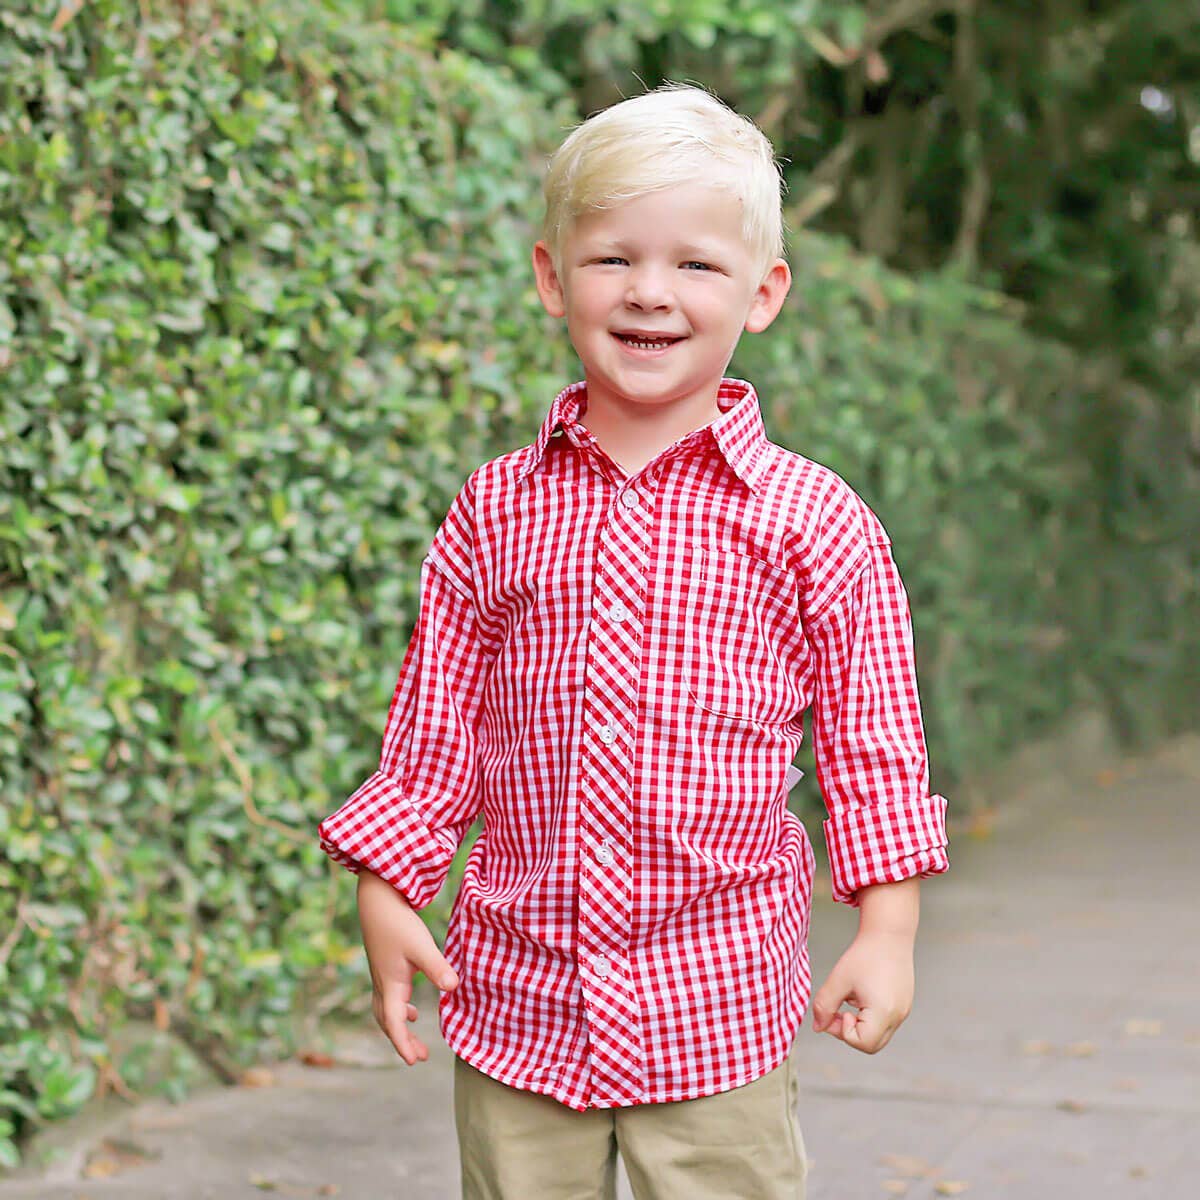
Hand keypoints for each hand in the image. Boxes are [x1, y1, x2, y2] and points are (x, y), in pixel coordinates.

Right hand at [356, 870, 458, 1064]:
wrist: (377, 901)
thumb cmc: (399, 923)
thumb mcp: (421, 945)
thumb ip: (437, 967)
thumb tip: (454, 988)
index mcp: (390, 984)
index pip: (393, 1023)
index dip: (403, 1043)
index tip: (413, 1062)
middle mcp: (383, 984)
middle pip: (388, 1022)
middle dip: (402, 1041)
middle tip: (419, 1057)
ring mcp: (382, 976)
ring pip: (386, 1011)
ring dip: (399, 1028)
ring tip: (414, 1040)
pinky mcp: (385, 967)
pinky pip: (389, 999)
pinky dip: (398, 1011)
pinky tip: (411, 1010)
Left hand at [811, 878, 918, 1054]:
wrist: (889, 934)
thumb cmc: (864, 955)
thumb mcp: (838, 980)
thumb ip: (824, 1006)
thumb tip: (818, 1027)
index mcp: (884, 1012)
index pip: (862, 1043)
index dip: (843, 1032)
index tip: (838, 1010)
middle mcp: (898, 1016)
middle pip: (871, 1045)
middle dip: (850, 1032)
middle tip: (839, 1010)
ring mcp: (903, 1011)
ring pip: (878, 1035)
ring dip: (860, 1024)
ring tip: (851, 998)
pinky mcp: (904, 1004)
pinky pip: (885, 1023)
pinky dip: (869, 1016)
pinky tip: (862, 994)